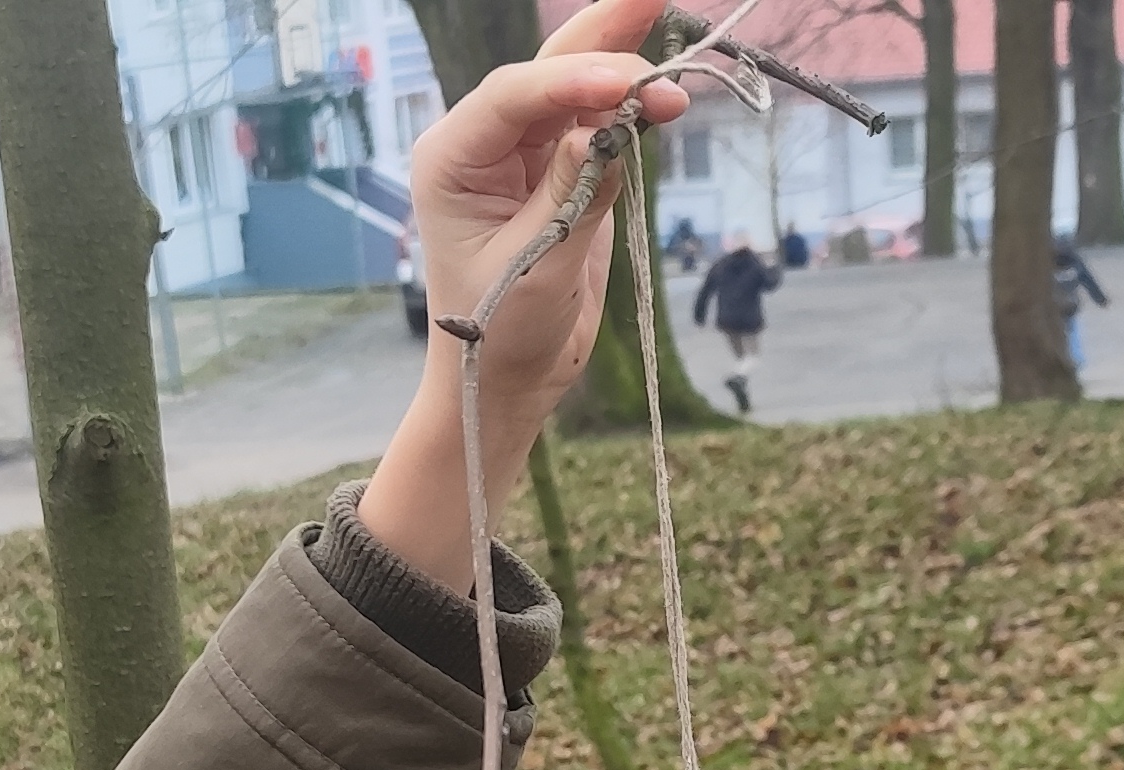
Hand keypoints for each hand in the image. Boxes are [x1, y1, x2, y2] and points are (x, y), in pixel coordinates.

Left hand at [362, 0, 694, 591]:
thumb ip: (572, 192)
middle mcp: (482, 144)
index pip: (515, 98)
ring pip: (574, 89)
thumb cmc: (499, 332)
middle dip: (601, 35)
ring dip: (623, 65)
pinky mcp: (559, 172)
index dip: (576, 81)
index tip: (632, 83)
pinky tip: (663, 91)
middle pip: (545, 71)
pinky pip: (596, 123)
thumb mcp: (536, 265)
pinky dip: (630, 105)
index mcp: (452, 159)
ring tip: (671, 41)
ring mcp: (521, 154)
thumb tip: (608, 125)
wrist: (505, 379)